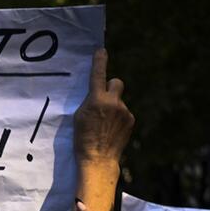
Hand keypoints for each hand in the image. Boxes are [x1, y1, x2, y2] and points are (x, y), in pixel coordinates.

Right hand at [72, 49, 133, 167]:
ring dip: (113, 107)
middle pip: (116, 82)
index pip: (98, 74)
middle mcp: (113, 102)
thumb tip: (95, 93)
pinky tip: (111, 130)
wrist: (98, 159)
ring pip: (119, 100)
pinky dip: (118, 118)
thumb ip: (89, 101)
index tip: (101, 51)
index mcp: (97, 99)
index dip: (99, 61)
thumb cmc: (83, 139)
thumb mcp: (79, 116)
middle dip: (111, 87)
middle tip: (104, 99)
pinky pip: (124, 112)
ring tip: (105, 124)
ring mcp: (124, 111)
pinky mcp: (130, 119)